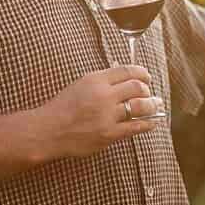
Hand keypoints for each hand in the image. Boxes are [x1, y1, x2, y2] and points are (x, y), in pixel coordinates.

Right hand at [43, 65, 162, 157]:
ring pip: (140, 106)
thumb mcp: (79, 85)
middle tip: (150, 93)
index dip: (141, 73)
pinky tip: (152, 122)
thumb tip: (123, 78)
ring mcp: (107, 115)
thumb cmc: (62, 108)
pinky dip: (147, 124)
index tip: (146, 76)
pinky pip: (135, 127)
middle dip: (147, 89)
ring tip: (156, 105)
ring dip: (152, 105)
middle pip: (137, 87)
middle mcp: (104, 96)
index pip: (127, 71)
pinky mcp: (109, 134)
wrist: (48, 130)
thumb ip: (101, 81)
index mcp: (96, 80)